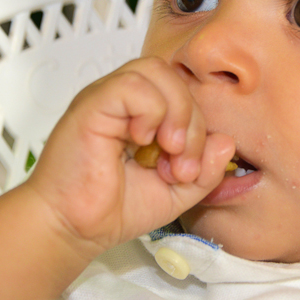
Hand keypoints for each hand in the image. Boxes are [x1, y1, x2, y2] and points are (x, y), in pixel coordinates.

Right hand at [24, 57, 234, 256]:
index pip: (184, 91)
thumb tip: (226, 141)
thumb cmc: (113, 208)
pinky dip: (149, 111)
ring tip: (167, 150)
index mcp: (143, 113)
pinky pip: (131, 85)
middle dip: (193, 121)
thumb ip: (206, 170)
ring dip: (175, 112)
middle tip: (182, 164)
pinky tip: (141, 142)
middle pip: (173, 76)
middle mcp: (124, 100)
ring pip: (155, 70)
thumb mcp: (177, 192)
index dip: (199, 126)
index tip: (190, 170)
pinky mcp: (90, 105)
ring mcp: (106, 98)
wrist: (73, 229)